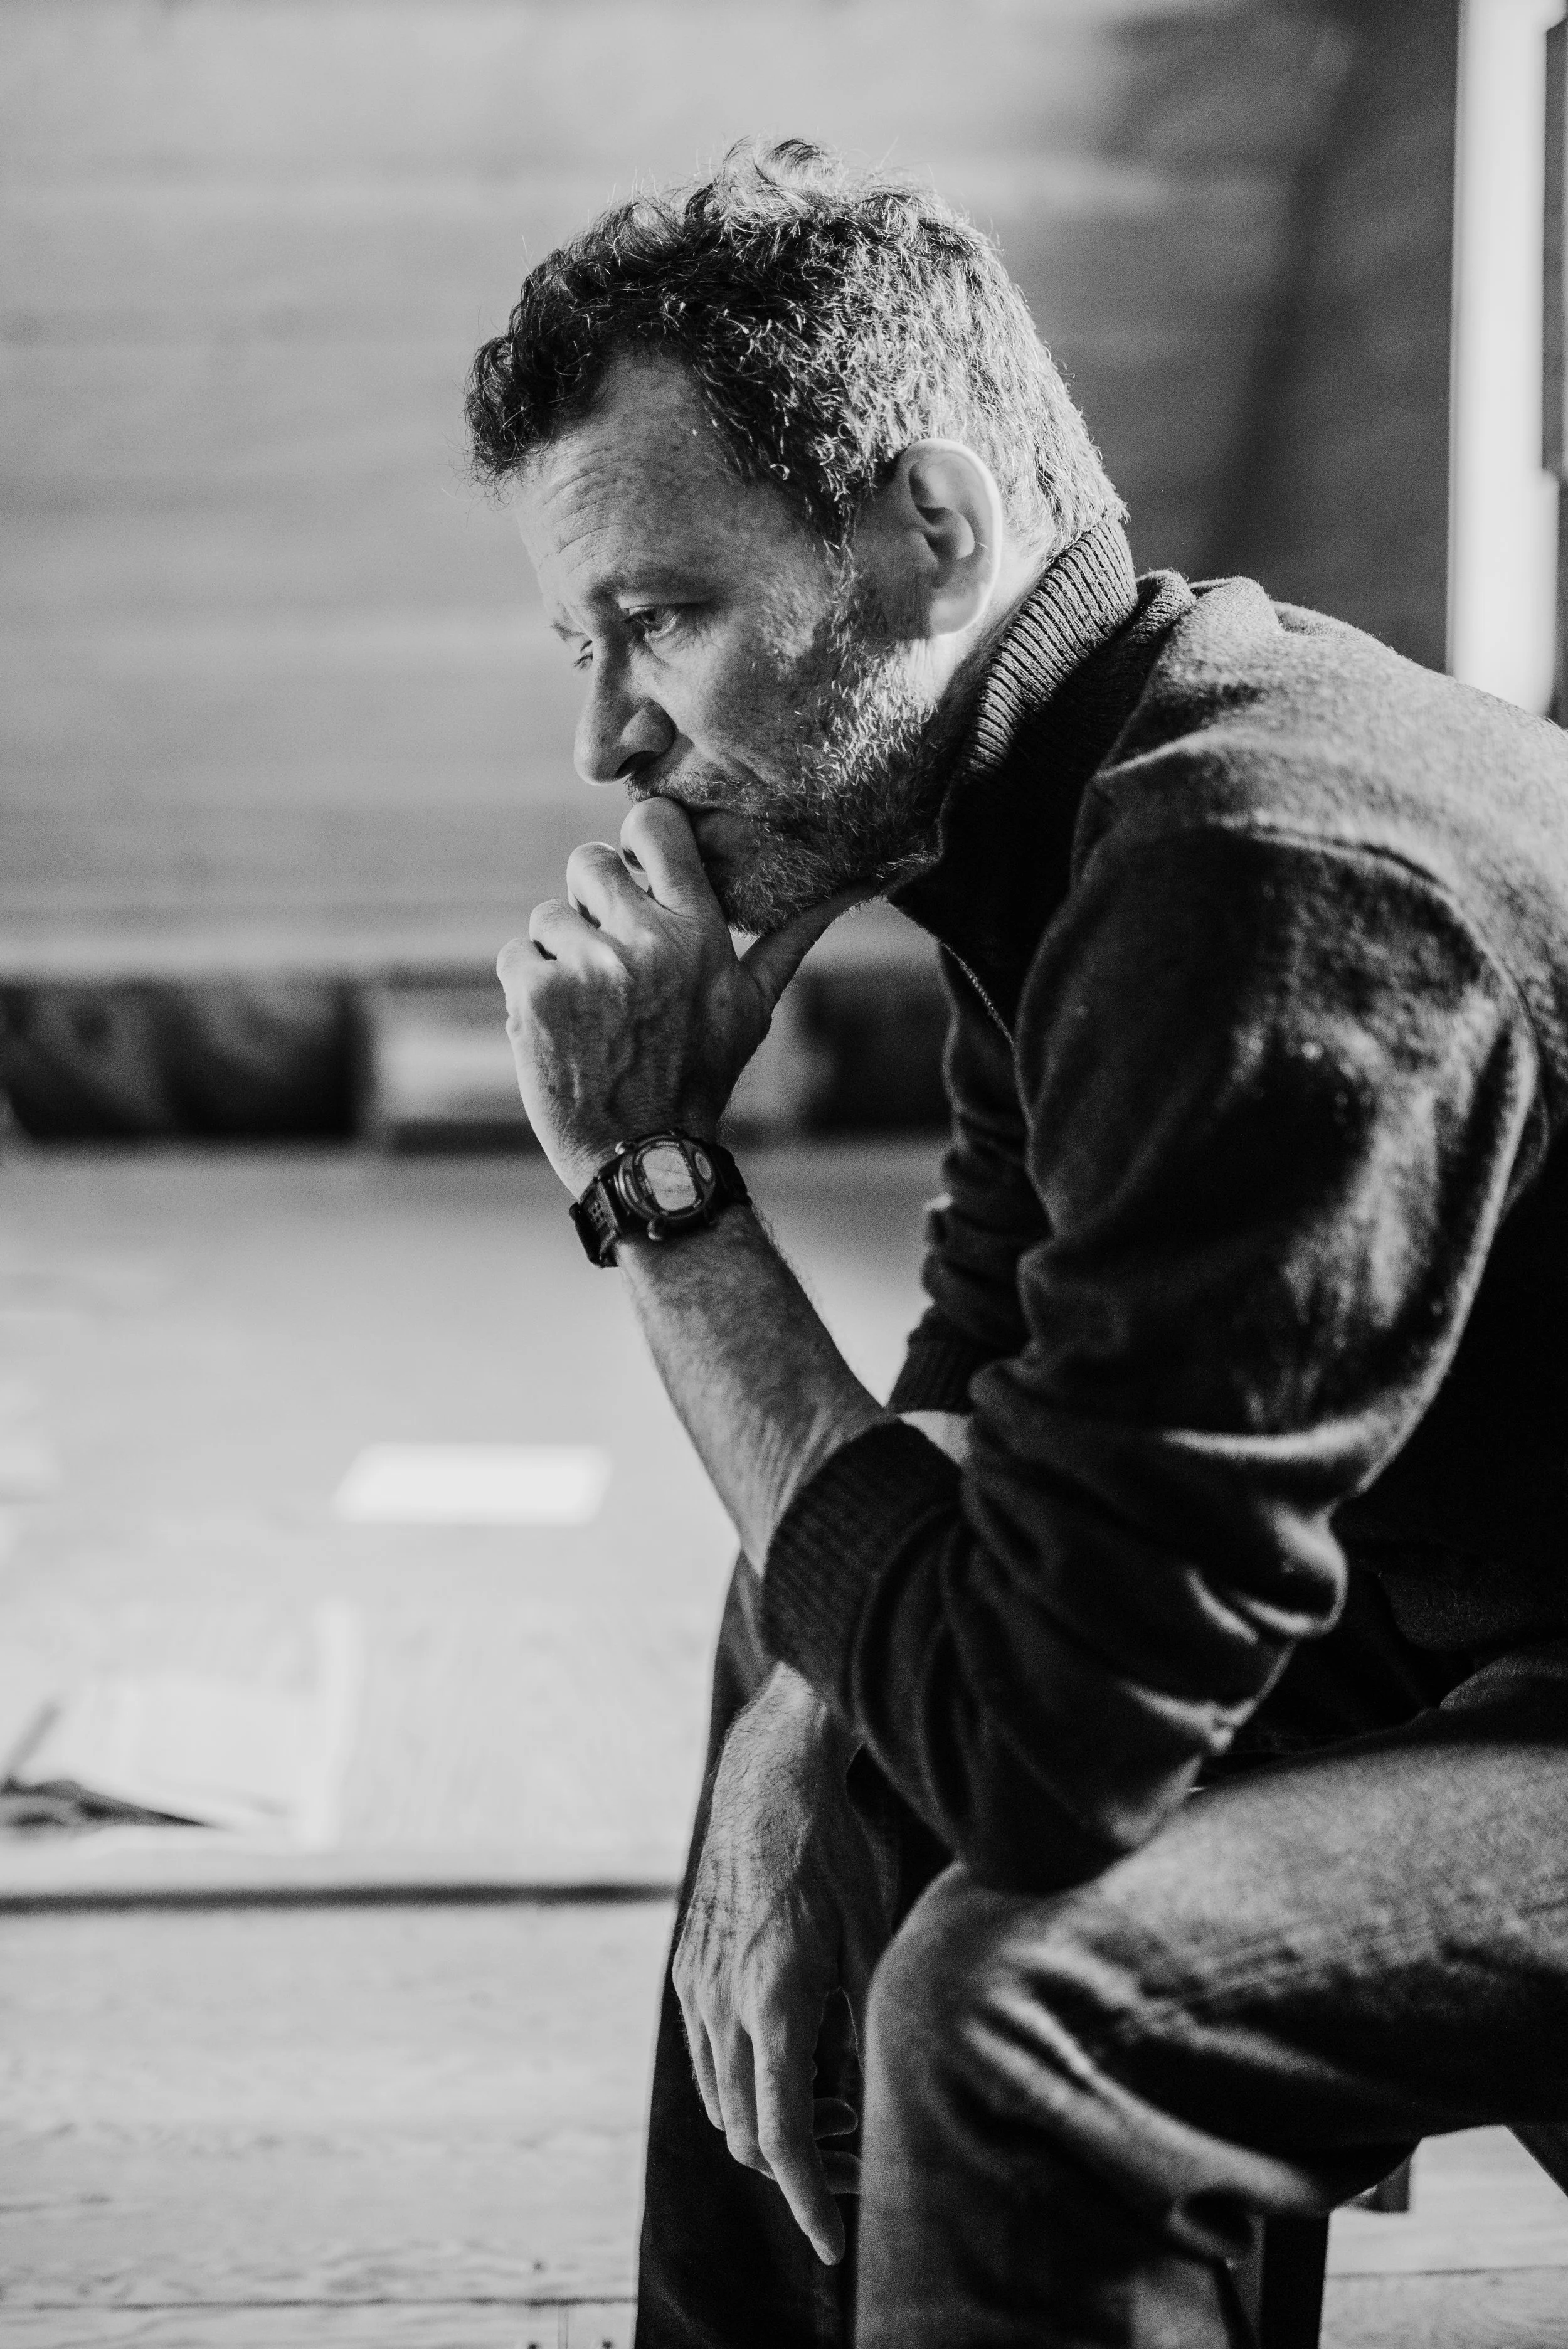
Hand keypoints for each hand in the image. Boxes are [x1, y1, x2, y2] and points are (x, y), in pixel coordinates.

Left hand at [496, 799, 860, 1191]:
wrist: (643, 1154)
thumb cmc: (702, 1074)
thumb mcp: (755, 1005)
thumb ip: (791, 935)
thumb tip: (858, 881)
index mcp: (699, 933)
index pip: (655, 823)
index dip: (637, 840)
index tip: (637, 870)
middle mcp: (643, 941)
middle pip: (589, 861)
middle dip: (593, 902)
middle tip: (612, 955)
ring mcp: (586, 967)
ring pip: (548, 914)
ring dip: (562, 955)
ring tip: (592, 1006)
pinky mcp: (537, 995)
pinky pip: (518, 956)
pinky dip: (531, 989)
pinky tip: (562, 1026)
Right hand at [673, 1663, 896, 2266]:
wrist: (767, 1782)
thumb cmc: (832, 1857)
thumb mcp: (869, 1944)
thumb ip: (863, 2028)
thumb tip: (874, 2102)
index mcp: (774, 1998)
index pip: (781, 2135)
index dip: (808, 2199)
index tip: (835, 2243)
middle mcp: (722, 2001)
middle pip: (748, 2132)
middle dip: (801, 2166)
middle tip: (858, 2155)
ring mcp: (695, 1986)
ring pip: (721, 2101)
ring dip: (773, 2125)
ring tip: (836, 2102)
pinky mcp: (685, 1969)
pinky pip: (706, 2058)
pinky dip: (746, 2083)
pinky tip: (797, 2058)